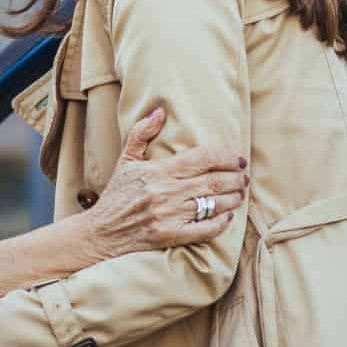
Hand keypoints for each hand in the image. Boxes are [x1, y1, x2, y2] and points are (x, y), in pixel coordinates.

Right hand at [84, 106, 248, 256]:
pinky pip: (205, 230)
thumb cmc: (117, 195)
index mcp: (159, 171)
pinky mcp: (171, 236)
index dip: (226, 157)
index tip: (238, 159)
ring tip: (240, 194)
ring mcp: (170, 215)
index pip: (203, 158)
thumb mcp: (126, 160)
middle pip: (214, 181)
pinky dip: (221, 223)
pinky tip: (229, 216)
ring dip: (234, 198)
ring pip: (214, 204)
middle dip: (236, 178)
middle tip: (245, 177)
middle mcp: (167, 192)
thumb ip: (142, 133)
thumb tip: (160, 110)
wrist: (101, 232)